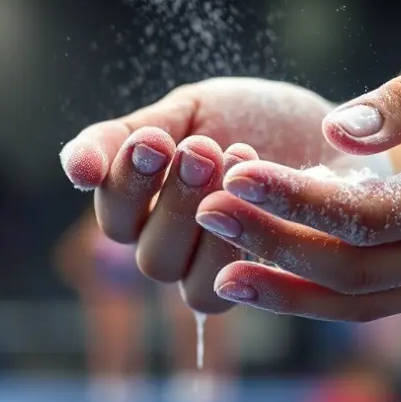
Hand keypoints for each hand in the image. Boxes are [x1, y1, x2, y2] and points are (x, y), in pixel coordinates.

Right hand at [59, 78, 343, 312]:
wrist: (327, 133)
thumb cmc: (249, 118)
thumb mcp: (188, 112)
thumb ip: (127, 137)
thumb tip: (73, 168)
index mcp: (139, 203)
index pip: (110, 206)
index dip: (124, 180)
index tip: (154, 141)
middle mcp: (163, 245)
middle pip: (144, 248)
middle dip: (172, 197)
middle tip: (202, 150)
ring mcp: (203, 272)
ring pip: (178, 276)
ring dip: (204, 223)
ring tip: (236, 163)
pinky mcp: (249, 286)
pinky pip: (225, 289)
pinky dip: (237, 249)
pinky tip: (261, 201)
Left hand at [194, 35, 400, 320]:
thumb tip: (331, 132)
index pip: (359, 215)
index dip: (288, 201)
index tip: (232, 178)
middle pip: (350, 271)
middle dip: (271, 246)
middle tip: (206, 216)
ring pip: (362, 303)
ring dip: (290, 289)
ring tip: (223, 275)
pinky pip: (382, 300)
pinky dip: (326, 295)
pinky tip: (280, 278)